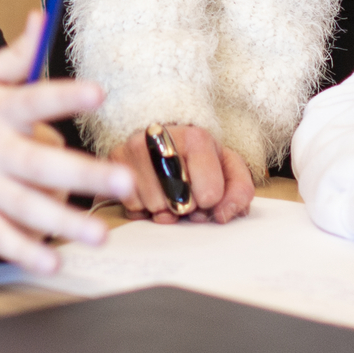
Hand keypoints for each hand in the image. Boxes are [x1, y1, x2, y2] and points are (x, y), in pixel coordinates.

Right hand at [0, 12, 134, 272]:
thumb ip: (14, 58)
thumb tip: (41, 19)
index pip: (34, 99)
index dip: (65, 96)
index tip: (97, 93)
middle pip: (41, 163)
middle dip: (84, 174)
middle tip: (122, 181)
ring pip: (25, 206)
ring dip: (63, 221)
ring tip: (99, 234)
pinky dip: (23, 250)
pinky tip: (52, 260)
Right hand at [109, 122, 255, 224]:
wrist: (165, 136)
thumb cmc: (200, 157)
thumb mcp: (229, 168)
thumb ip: (239, 192)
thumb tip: (222, 216)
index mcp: (197, 137)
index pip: (209, 195)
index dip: (210, 202)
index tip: (206, 190)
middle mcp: (162, 138)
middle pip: (180, 204)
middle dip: (186, 206)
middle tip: (185, 191)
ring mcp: (134, 148)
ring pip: (155, 207)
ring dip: (164, 208)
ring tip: (167, 191)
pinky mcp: (114, 160)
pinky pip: (132, 206)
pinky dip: (144, 206)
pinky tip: (150, 190)